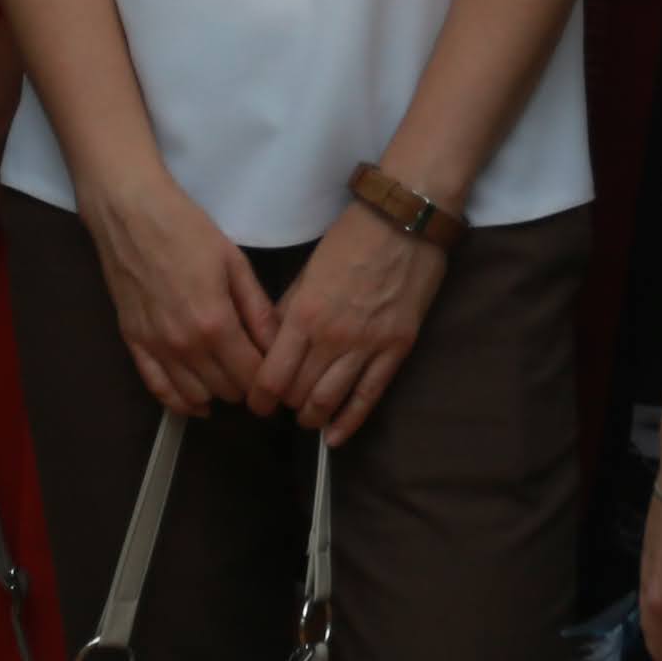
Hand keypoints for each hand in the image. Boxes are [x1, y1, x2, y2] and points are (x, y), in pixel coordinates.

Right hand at [75, 175, 273, 418]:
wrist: (130, 214)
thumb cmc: (186, 230)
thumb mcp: (234, 263)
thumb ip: (258, 310)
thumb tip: (279, 345)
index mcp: (215, 323)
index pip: (253, 376)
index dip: (271, 380)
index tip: (278, 373)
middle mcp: (185, 345)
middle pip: (227, 389)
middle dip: (247, 384)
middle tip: (255, 369)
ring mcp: (156, 347)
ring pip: (195, 396)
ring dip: (217, 392)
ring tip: (228, 376)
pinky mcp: (134, 343)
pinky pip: (158, 389)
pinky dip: (180, 401)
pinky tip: (196, 401)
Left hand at [260, 206, 440, 441]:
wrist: (404, 223)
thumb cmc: (351, 240)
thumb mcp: (307, 271)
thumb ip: (287, 310)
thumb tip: (270, 342)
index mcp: (304, 315)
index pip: (272, 375)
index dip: (260, 397)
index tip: (256, 403)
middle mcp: (332, 337)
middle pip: (298, 392)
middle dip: (286, 404)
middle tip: (283, 404)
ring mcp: (367, 346)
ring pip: (329, 401)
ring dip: (312, 417)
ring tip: (306, 418)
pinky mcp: (396, 350)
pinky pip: (369, 397)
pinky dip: (349, 422)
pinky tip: (336, 437)